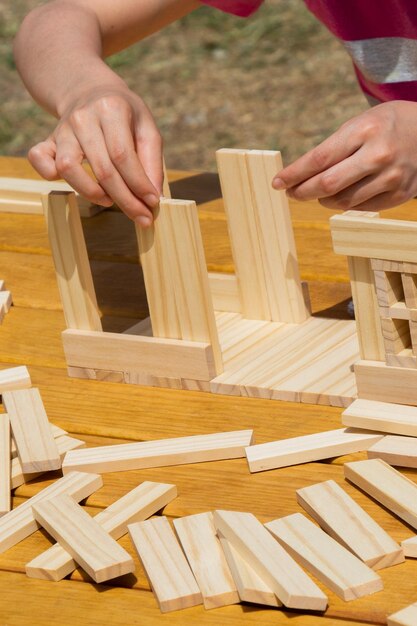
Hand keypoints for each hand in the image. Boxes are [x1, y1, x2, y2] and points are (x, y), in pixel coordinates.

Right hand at [28, 86, 162, 226]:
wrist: (91, 92)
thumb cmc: (125, 115)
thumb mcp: (147, 128)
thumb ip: (152, 161)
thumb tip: (153, 197)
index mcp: (111, 108)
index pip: (123, 155)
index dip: (138, 184)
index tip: (152, 203)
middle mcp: (83, 117)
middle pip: (102, 168)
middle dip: (124, 199)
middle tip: (141, 217)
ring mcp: (62, 128)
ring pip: (68, 168)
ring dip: (91, 192)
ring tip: (109, 200)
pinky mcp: (48, 140)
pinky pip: (38, 159)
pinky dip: (49, 175)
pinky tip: (74, 184)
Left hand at [272, 101, 416, 210]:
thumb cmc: (385, 126)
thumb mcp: (360, 124)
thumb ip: (331, 148)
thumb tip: (298, 176)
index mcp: (365, 130)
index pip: (319, 159)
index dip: (294, 174)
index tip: (277, 183)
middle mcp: (379, 155)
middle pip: (328, 184)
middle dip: (302, 191)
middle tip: (291, 193)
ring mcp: (392, 177)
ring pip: (343, 201)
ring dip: (322, 199)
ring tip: (318, 192)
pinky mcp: (400, 195)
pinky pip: (361, 208)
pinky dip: (345, 204)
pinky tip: (342, 194)